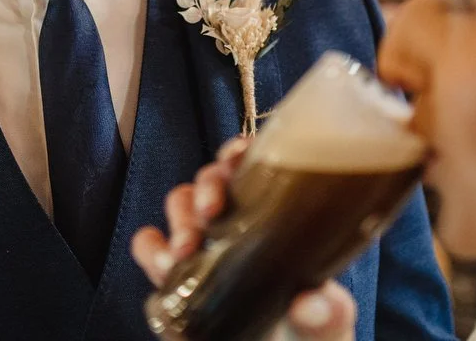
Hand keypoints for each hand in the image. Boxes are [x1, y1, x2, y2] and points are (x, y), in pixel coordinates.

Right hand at [130, 138, 357, 340]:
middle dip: (205, 188)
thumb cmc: (306, 336)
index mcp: (275, 217)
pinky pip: (149, 244)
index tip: (237, 158)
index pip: (255, 165)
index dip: (239, 152)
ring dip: (178, 218)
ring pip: (180, 204)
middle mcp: (236, 221)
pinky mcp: (174, 275)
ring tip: (184, 249)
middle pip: (211, 179)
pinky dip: (149, 246)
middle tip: (210, 214)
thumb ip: (325, 315)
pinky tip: (162, 265)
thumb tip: (309, 303)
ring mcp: (203, 246)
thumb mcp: (325, 325)